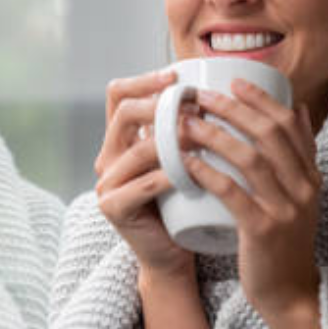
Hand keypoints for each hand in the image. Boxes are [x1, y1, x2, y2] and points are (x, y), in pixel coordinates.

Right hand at [94, 69, 194, 278]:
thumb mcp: (183, 157)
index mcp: (120, 139)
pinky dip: (168, 175)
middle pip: (123, 112)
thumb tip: (220, 90)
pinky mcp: (113, 208)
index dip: (145, 80)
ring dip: (171, 140)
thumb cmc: (184, 203)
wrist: (173, 253)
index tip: (177, 76)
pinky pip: (141, 185)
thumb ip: (187, 128)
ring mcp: (106, 183)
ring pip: (135, 149)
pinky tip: (192, 171)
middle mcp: (107, 156)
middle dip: (160, 104)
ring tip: (203, 136)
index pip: (118, 94)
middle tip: (193, 105)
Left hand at [184, 80, 322, 313]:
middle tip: (204, 96)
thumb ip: (300, 155)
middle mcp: (304, 188)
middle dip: (235, 109)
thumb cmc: (284, 242)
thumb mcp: (301, 195)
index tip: (235, 81)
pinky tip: (186, 161)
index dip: (262, 99)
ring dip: (215, 135)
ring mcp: (286, 210)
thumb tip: (298, 108)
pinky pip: (232, 192)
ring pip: (250, 159)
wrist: (290, 294)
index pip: (289, 125)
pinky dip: (208, 172)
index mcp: (311, 176)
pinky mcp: (262, 230)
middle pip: (270, 134)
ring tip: (187, 122)